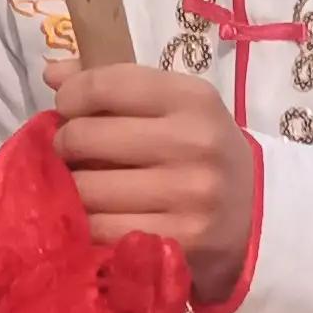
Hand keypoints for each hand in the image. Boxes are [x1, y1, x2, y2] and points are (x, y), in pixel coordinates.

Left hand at [55, 58, 259, 305]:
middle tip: (76, 154)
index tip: (71, 110)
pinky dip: (88, 223)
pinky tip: (99, 215)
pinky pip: (100, 229)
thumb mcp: (174, 107)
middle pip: (84, 137)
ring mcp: (188, 195)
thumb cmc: (202, 151)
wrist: (259, 213)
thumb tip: (52, 73)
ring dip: (72, 188)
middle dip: (67, 145)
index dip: (71, 98)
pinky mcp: (179, 239)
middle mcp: (194, 142)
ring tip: (87, 186)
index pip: (104, 86)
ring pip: (85, 188)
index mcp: (193, 99)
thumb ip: (113, 85)